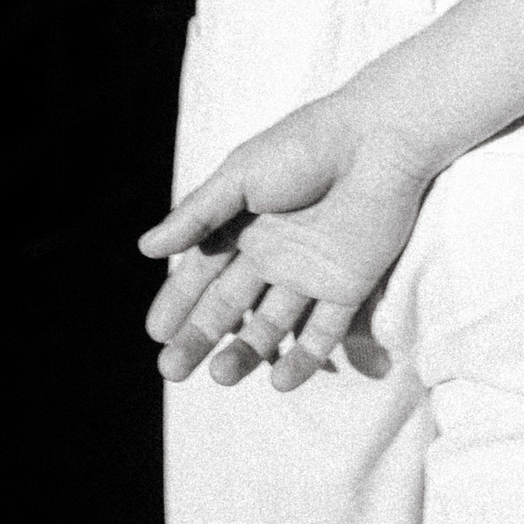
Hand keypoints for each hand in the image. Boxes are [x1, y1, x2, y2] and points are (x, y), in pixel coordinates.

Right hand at [138, 93, 430, 391]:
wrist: (378, 141)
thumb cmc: (305, 147)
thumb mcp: (241, 174)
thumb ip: (198, 215)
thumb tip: (145, 248)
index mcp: (244, 223)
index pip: (203, 271)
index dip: (179, 301)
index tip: (156, 333)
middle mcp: (273, 252)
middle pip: (230, 305)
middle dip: (200, 336)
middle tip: (172, 371)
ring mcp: (310, 272)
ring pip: (272, 325)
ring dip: (246, 352)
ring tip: (221, 376)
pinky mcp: (349, 286)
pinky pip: (324, 332)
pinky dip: (304, 359)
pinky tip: (280, 382)